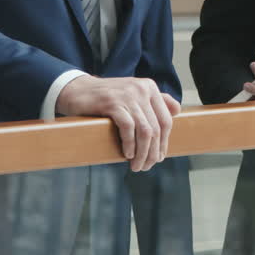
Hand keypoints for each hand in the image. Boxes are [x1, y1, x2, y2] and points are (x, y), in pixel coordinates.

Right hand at [55, 76, 180, 171]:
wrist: (77, 90)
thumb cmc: (106, 97)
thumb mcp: (133, 94)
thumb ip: (155, 100)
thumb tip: (177, 111)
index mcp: (150, 87)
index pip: (165, 120)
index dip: (164, 142)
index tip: (159, 157)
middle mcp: (142, 89)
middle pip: (156, 128)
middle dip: (153, 151)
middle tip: (146, 166)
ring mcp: (127, 95)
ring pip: (145, 130)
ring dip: (143, 153)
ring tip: (137, 166)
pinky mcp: (112, 103)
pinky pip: (128, 127)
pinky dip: (129, 144)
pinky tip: (127, 154)